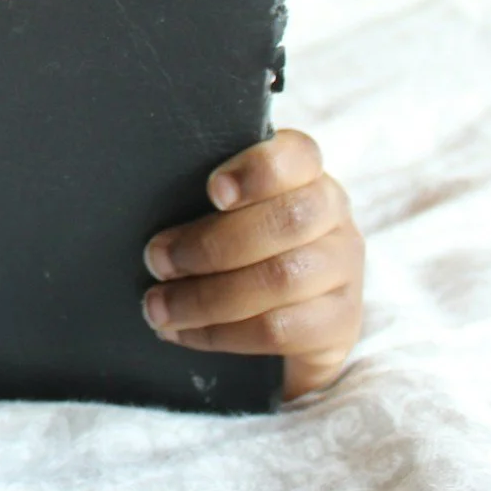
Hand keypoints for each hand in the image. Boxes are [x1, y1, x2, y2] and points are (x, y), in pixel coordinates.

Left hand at [141, 129, 362, 399]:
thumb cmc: (237, 252)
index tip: (213, 190)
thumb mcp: (223, 216)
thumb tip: (147, 213)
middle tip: (156, 260)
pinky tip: (184, 333)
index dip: (259, 170)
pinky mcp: (339, 327)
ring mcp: (343, 274)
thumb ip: (205, 203)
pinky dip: (220, 334)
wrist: (284, 325)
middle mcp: (334, 219)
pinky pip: (280, 331)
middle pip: (289, 220)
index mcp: (306, 177)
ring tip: (158, 306)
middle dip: (212, 244)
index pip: (298, 156)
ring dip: (207, 296)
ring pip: (282, 279)